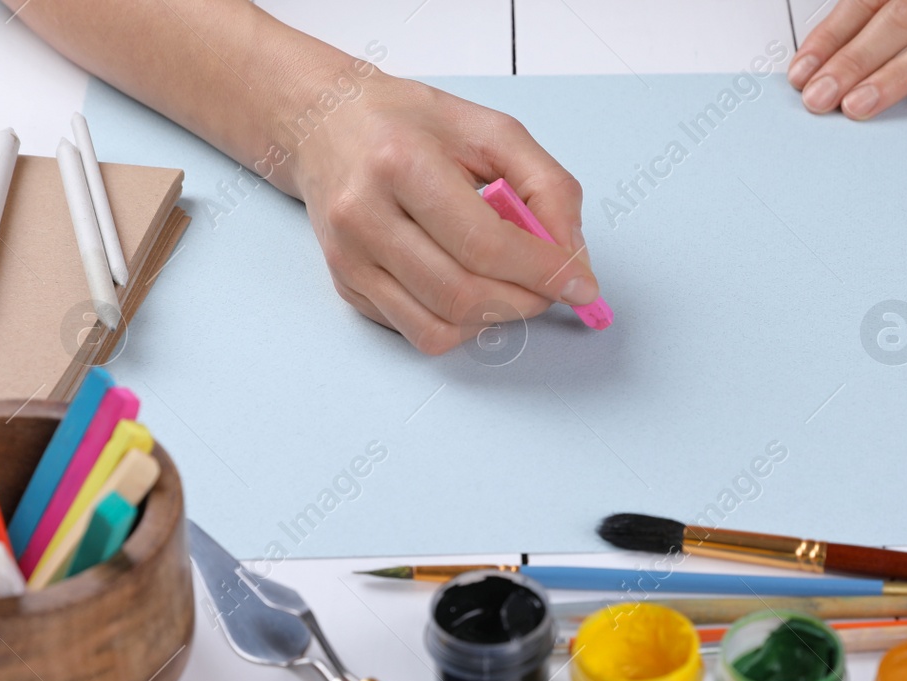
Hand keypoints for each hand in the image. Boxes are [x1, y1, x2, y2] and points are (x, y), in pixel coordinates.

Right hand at [290, 74, 598, 354]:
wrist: (325, 123)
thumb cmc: (411, 125)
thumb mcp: (492, 131)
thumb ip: (547, 186)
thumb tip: (572, 256)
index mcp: (401, 163)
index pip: (485, 244)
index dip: (543, 273)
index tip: (581, 285)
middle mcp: (365, 214)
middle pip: (463, 295)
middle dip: (525, 302)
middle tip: (550, 289)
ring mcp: (349, 258)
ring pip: (439, 328)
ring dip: (495, 320)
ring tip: (512, 287)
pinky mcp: (346, 285)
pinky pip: (418, 332)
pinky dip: (460, 324)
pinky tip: (470, 288)